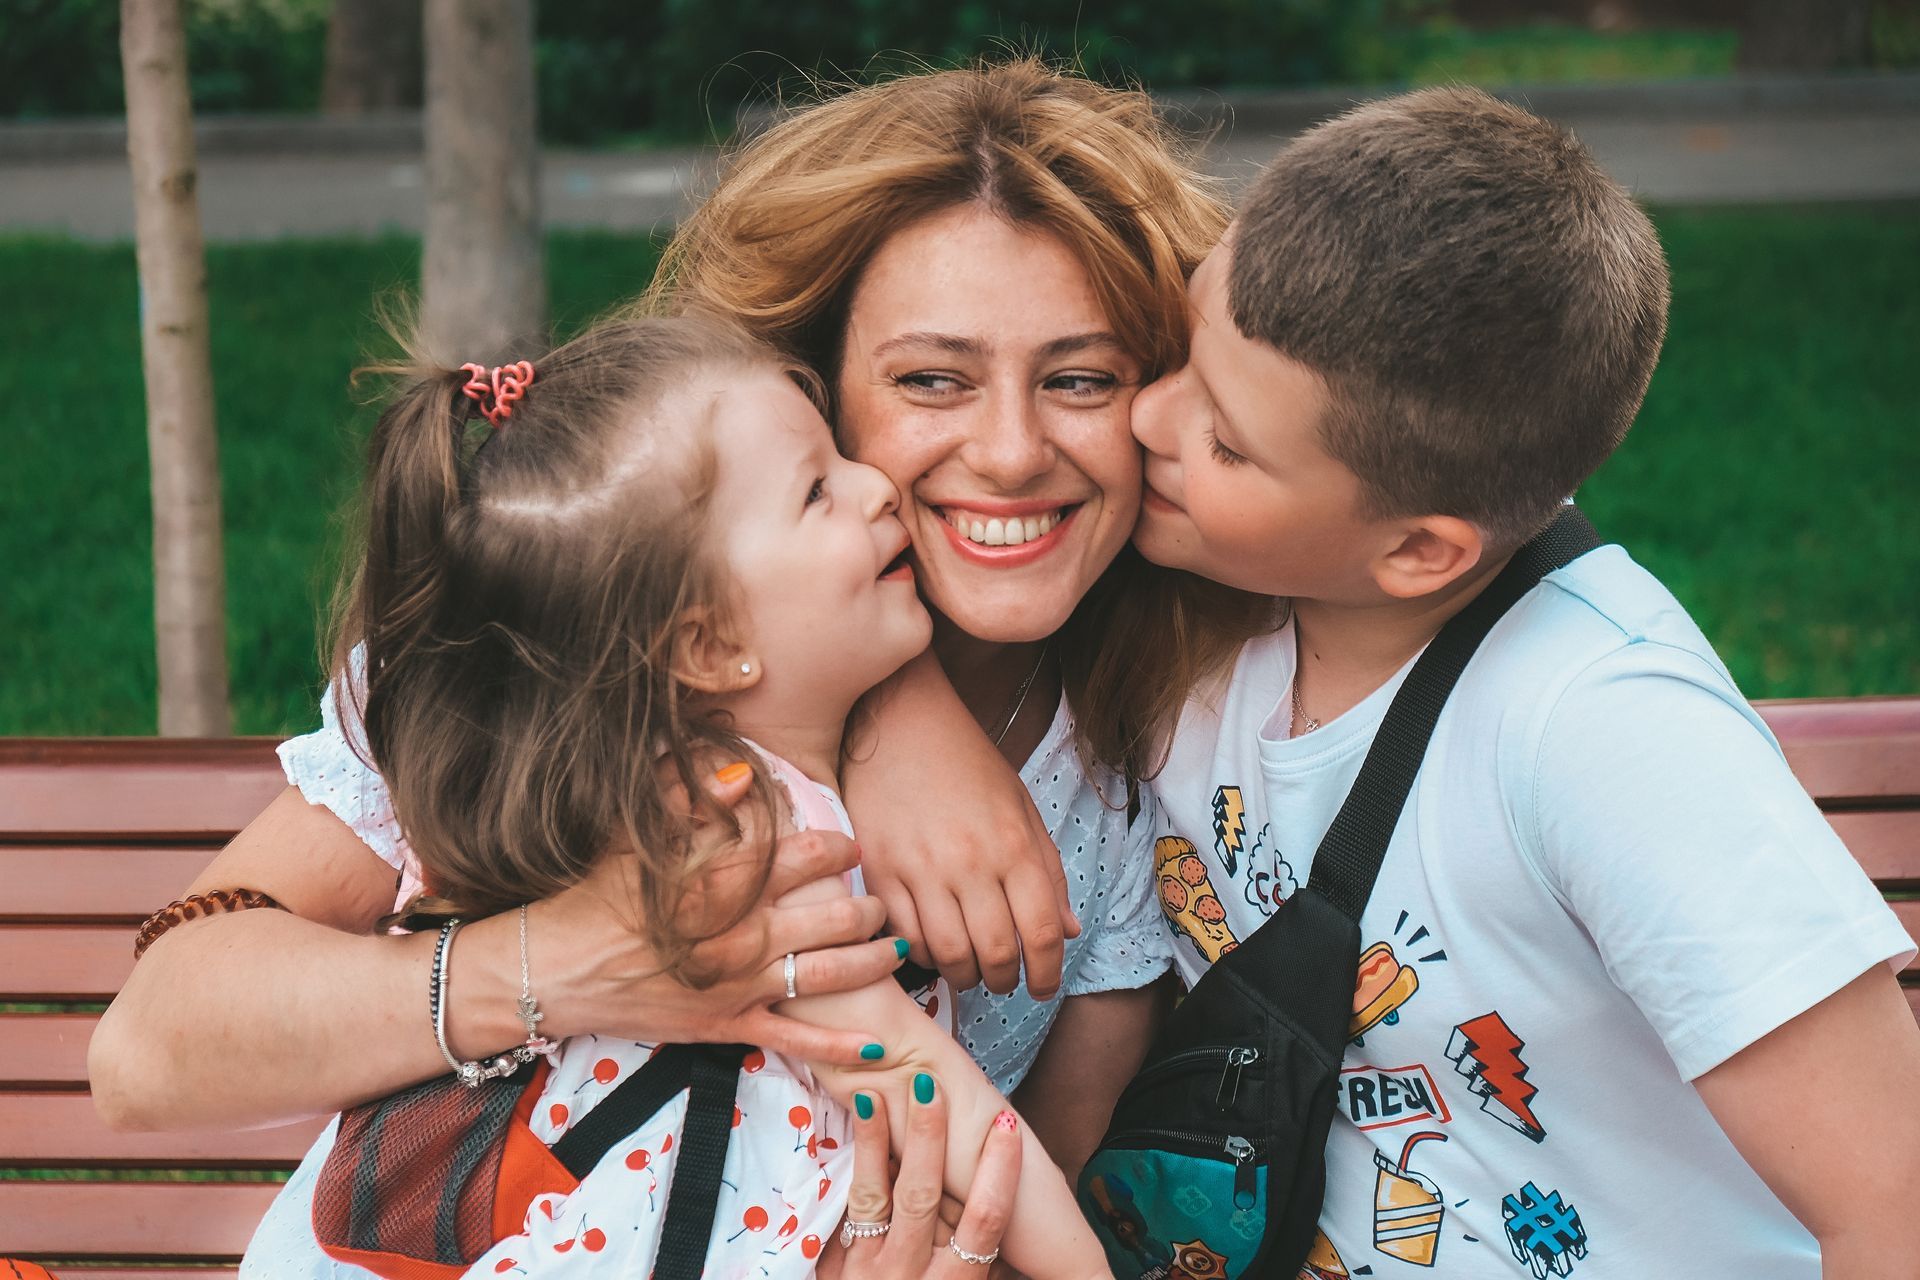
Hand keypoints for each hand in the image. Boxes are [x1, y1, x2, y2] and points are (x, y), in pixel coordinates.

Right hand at [524, 768, 907, 1065]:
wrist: (548, 971)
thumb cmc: (590, 899)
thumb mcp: (637, 839)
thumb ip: (691, 800)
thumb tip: (743, 771)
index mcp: (721, 882)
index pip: (805, 858)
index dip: (839, 849)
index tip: (851, 847)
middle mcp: (740, 934)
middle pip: (833, 917)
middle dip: (868, 909)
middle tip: (881, 903)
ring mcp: (738, 985)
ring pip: (831, 974)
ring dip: (873, 962)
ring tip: (895, 950)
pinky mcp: (726, 1026)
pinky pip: (797, 1040)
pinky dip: (841, 1047)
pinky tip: (878, 1047)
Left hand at [823, 1077, 1022, 1278]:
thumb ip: (976, 1260)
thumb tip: (998, 1212)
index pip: (983, 1224)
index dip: (998, 1173)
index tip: (1006, 1127)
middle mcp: (914, 1274)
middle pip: (924, 1198)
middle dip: (929, 1140)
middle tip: (931, 1089)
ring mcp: (871, 1268)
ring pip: (875, 1196)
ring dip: (877, 1142)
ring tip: (876, 1094)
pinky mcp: (839, 1267)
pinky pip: (845, 1210)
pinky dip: (849, 1169)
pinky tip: (848, 1132)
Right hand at [845, 652, 1077, 996]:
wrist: (900, 721)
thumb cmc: (967, 764)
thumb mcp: (1022, 808)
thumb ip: (1047, 872)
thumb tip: (1067, 933)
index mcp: (1014, 845)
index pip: (1040, 932)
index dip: (1047, 972)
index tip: (1043, 987)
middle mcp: (970, 862)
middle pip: (994, 952)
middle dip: (1006, 980)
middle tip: (1005, 981)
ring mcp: (921, 869)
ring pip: (948, 954)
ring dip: (965, 976)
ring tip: (971, 971)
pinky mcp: (880, 870)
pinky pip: (904, 935)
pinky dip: (923, 955)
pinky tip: (934, 947)